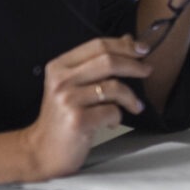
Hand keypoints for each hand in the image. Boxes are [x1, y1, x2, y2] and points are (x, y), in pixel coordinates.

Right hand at [18, 35, 152, 179]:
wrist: (42, 150)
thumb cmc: (62, 117)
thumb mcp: (74, 85)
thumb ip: (97, 63)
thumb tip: (128, 39)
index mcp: (59, 66)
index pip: (97, 46)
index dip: (124, 45)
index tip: (143, 49)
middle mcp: (61, 80)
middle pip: (108, 61)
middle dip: (134, 65)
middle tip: (147, 71)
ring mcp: (68, 100)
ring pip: (114, 87)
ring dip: (131, 97)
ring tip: (135, 106)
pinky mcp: (77, 120)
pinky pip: (112, 111)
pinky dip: (118, 117)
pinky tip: (111, 123)